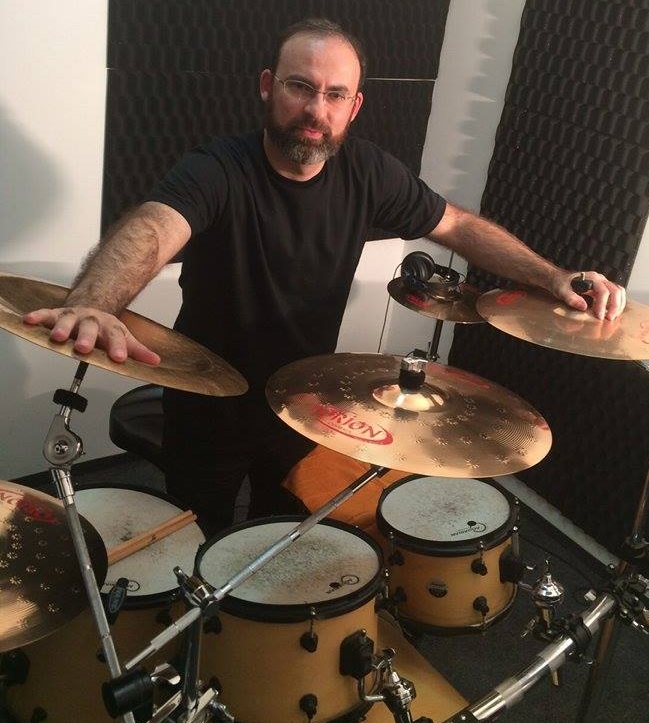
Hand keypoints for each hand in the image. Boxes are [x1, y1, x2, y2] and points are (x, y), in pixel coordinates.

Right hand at [23, 307, 160, 364]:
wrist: (94, 305)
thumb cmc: (106, 328)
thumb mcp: (124, 338)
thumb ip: (138, 351)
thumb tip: (156, 361)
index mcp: (109, 328)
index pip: (115, 338)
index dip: (118, 348)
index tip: (119, 358)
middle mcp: (91, 321)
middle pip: (89, 329)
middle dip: (86, 338)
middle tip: (84, 348)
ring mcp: (74, 317)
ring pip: (67, 321)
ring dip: (62, 328)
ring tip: (58, 337)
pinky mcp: (57, 314)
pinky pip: (46, 314)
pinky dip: (38, 317)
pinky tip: (29, 321)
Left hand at [551, 270, 626, 320]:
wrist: (558, 279)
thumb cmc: (560, 284)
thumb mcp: (561, 291)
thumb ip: (571, 298)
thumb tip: (584, 306)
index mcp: (591, 278)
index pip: (603, 291)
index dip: (602, 305)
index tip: (599, 316)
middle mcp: (600, 279)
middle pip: (615, 290)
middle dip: (615, 305)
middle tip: (609, 318)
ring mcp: (602, 283)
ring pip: (618, 291)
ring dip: (618, 304)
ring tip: (613, 316)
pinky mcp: (602, 288)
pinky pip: (615, 294)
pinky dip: (617, 303)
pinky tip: (611, 312)